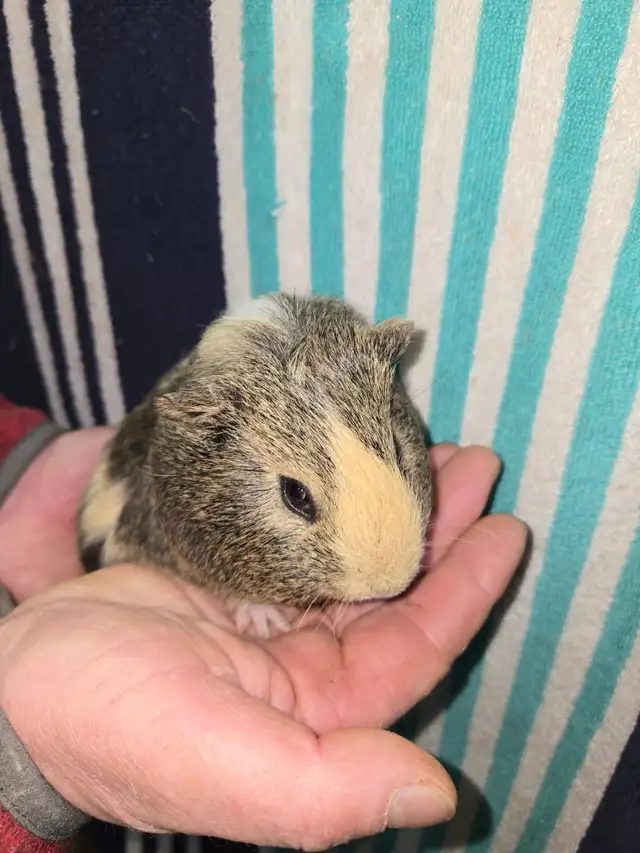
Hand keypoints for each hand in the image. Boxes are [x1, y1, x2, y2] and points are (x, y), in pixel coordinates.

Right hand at [0, 434, 525, 848]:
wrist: (15, 678)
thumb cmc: (107, 720)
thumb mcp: (216, 760)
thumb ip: (321, 788)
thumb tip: (436, 796)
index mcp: (316, 716)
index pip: (414, 647)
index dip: (465, 591)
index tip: (504, 526)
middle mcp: (304, 667)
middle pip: (394, 591)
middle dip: (439, 529)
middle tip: (472, 461)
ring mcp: (268, 615)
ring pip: (354, 555)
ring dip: (394, 505)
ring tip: (431, 448)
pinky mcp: (232, 575)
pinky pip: (303, 533)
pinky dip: (335, 499)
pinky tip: (352, 462)